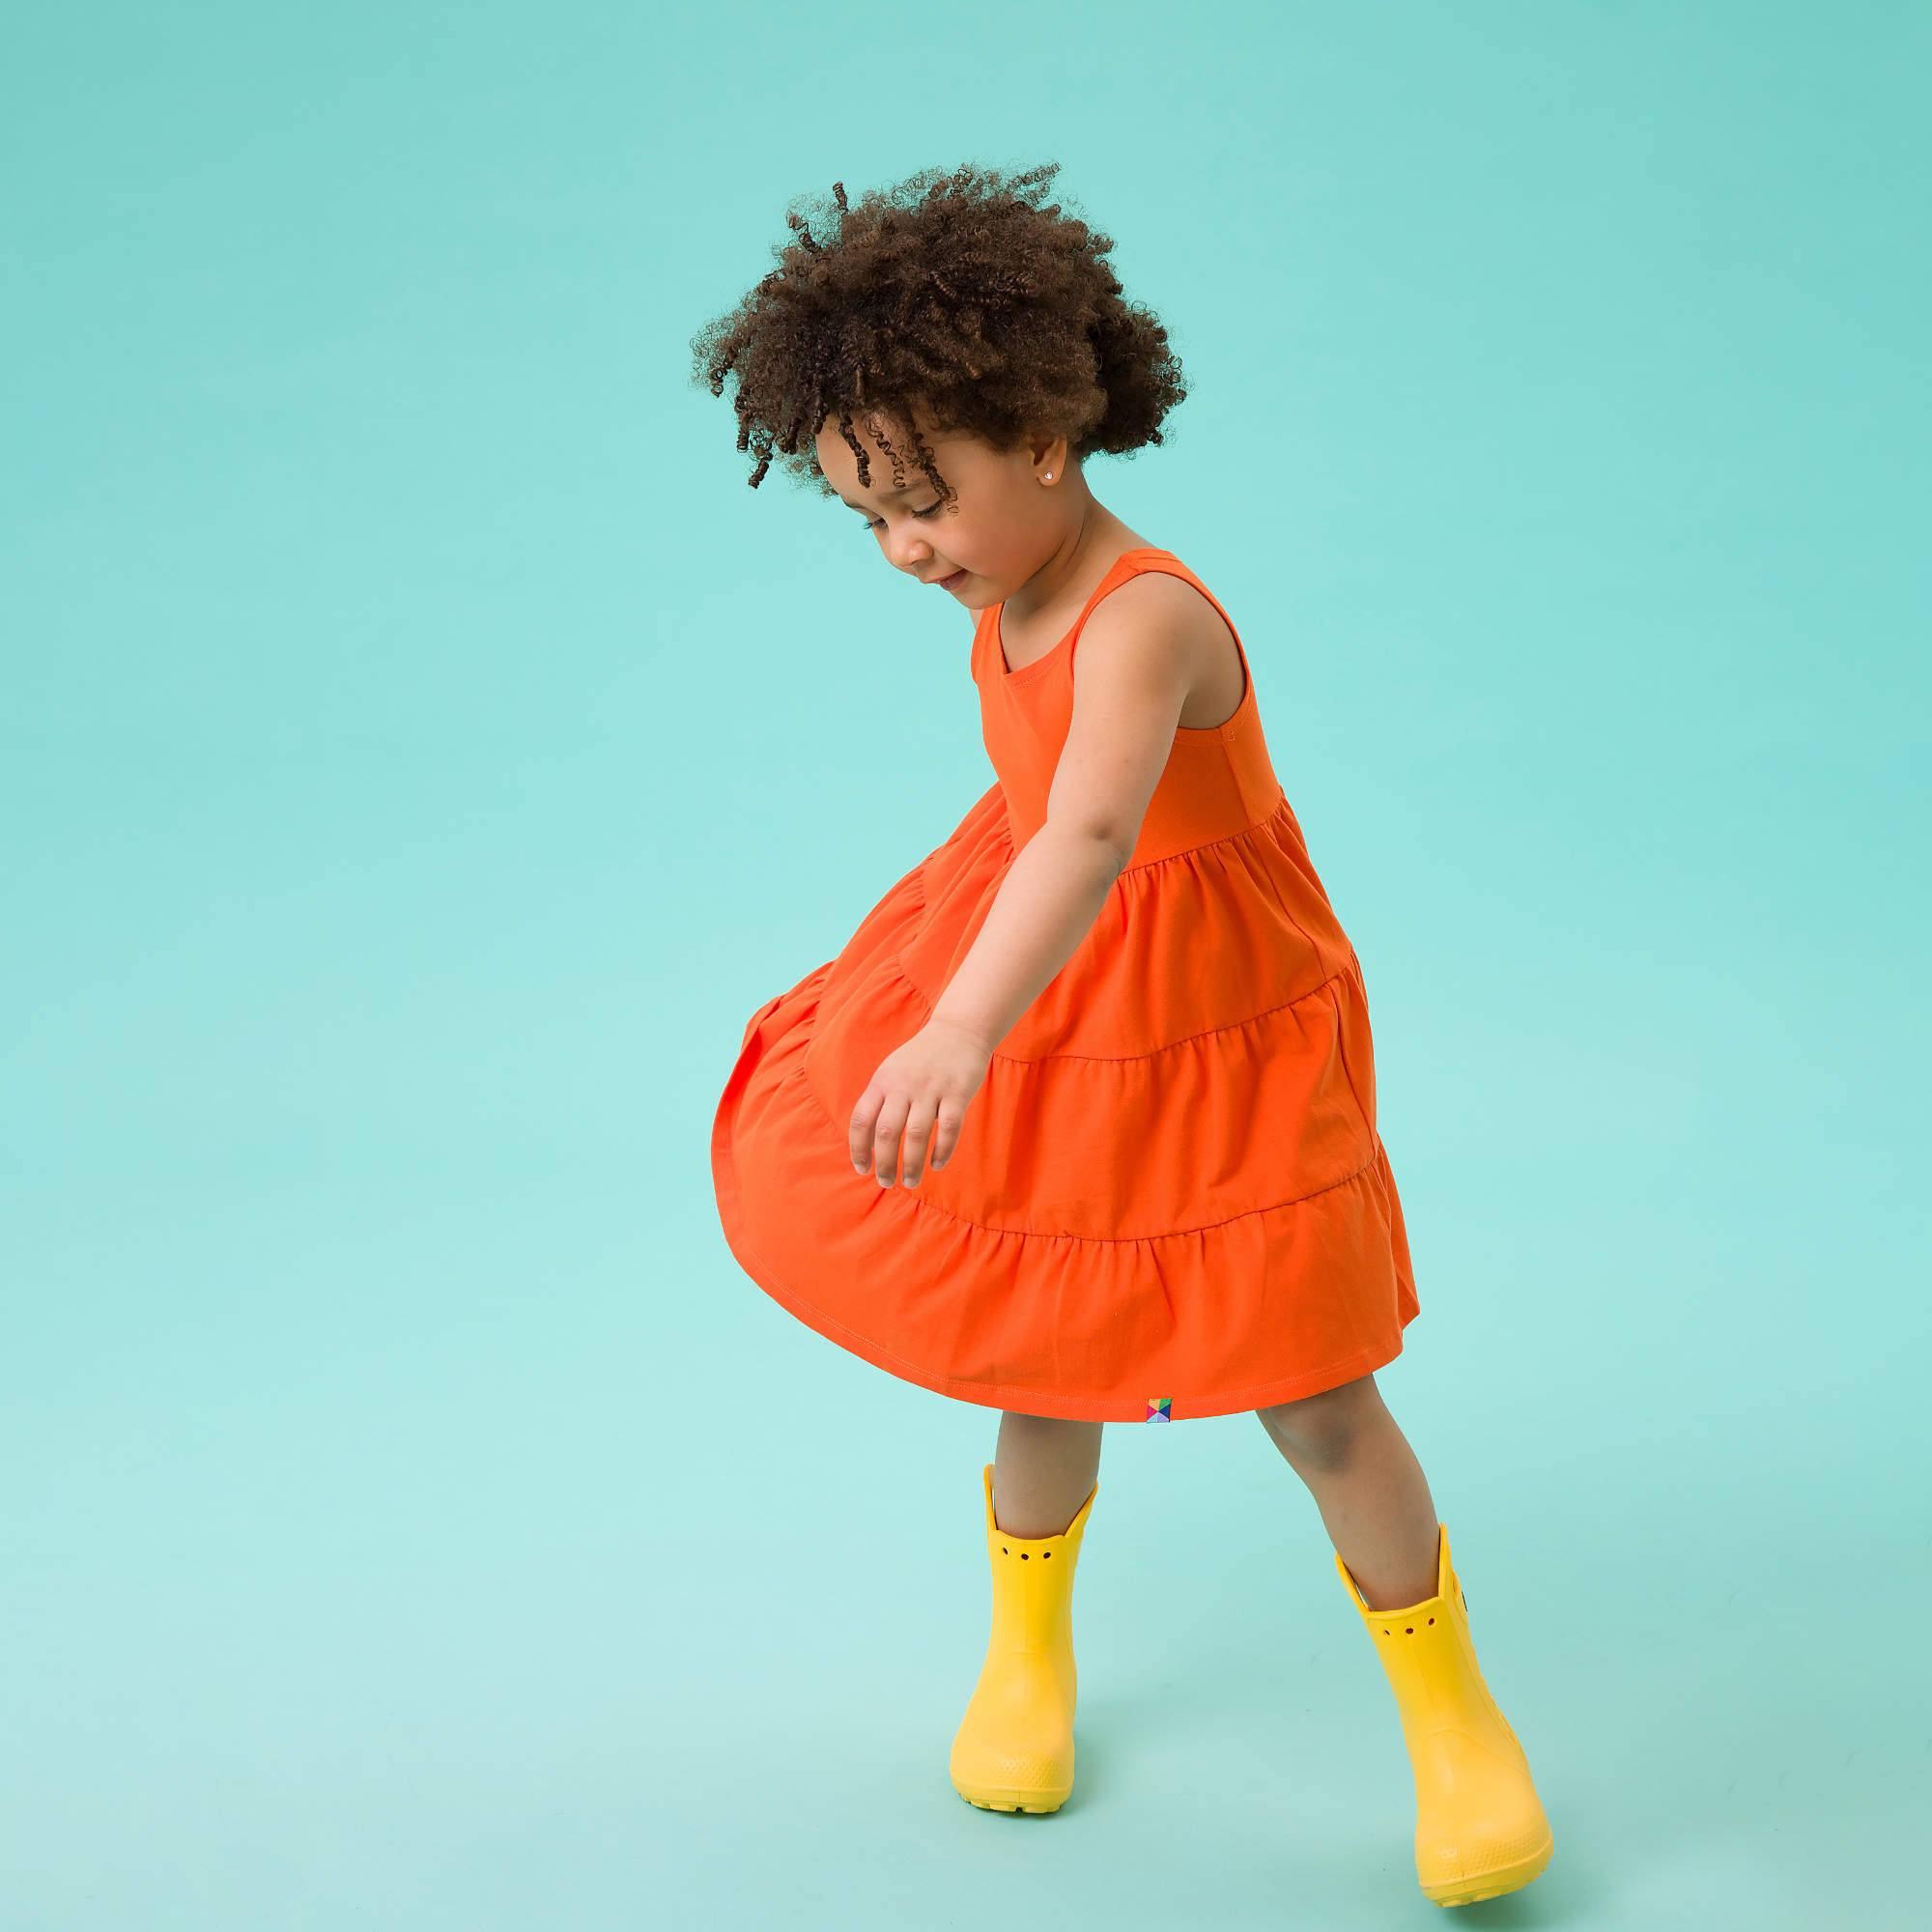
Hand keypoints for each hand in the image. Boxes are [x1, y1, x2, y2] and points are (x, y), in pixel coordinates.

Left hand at [849, 1015, 993, 1186]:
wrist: (959, 1031)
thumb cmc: (920, 1059)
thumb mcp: (891, 1072)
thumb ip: (879, 1101)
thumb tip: (867, 1143)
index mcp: (883, 1081)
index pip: (862, 1119)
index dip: (858, 1148)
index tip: (862, 1169)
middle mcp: (904, 1085)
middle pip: (887, 1132)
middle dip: (884, 1163)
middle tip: (886, 1183)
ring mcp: (932, 1089)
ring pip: (917, 1135)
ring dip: (912, 1164)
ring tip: (911, 1182)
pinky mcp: (958, 1093)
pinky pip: (949, 1129)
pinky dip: (942, 1151)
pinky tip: (937, 1164)